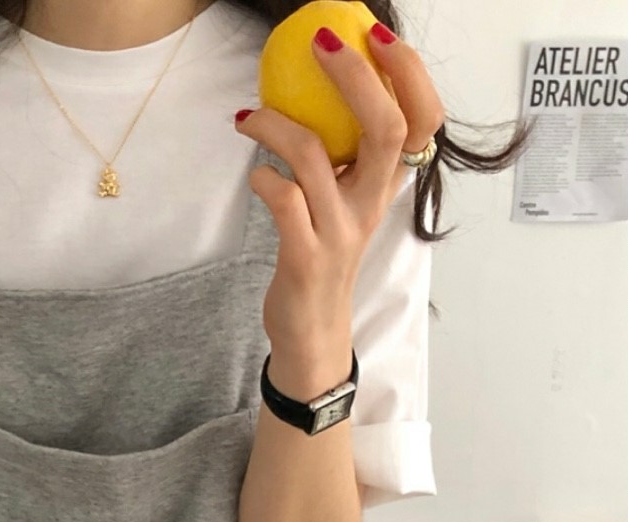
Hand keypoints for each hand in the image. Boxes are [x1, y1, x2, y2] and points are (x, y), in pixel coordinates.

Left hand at [235, 21, 444, 388]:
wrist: (313, 332)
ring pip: (316, 158)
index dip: (410, 74)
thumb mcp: (346, 202)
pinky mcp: (305, 258)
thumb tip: (325, 85)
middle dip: (356, 76)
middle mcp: (370, 205)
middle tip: (322, 42)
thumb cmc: (323, 255)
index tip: (377, 36)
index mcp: (385, 186)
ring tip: (250, 116)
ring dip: (277, 125)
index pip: (423, 121)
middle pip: (385, 128)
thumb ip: (346, 154)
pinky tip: (256, 174)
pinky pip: (282, 201)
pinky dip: (263, 178)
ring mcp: (339, 233)